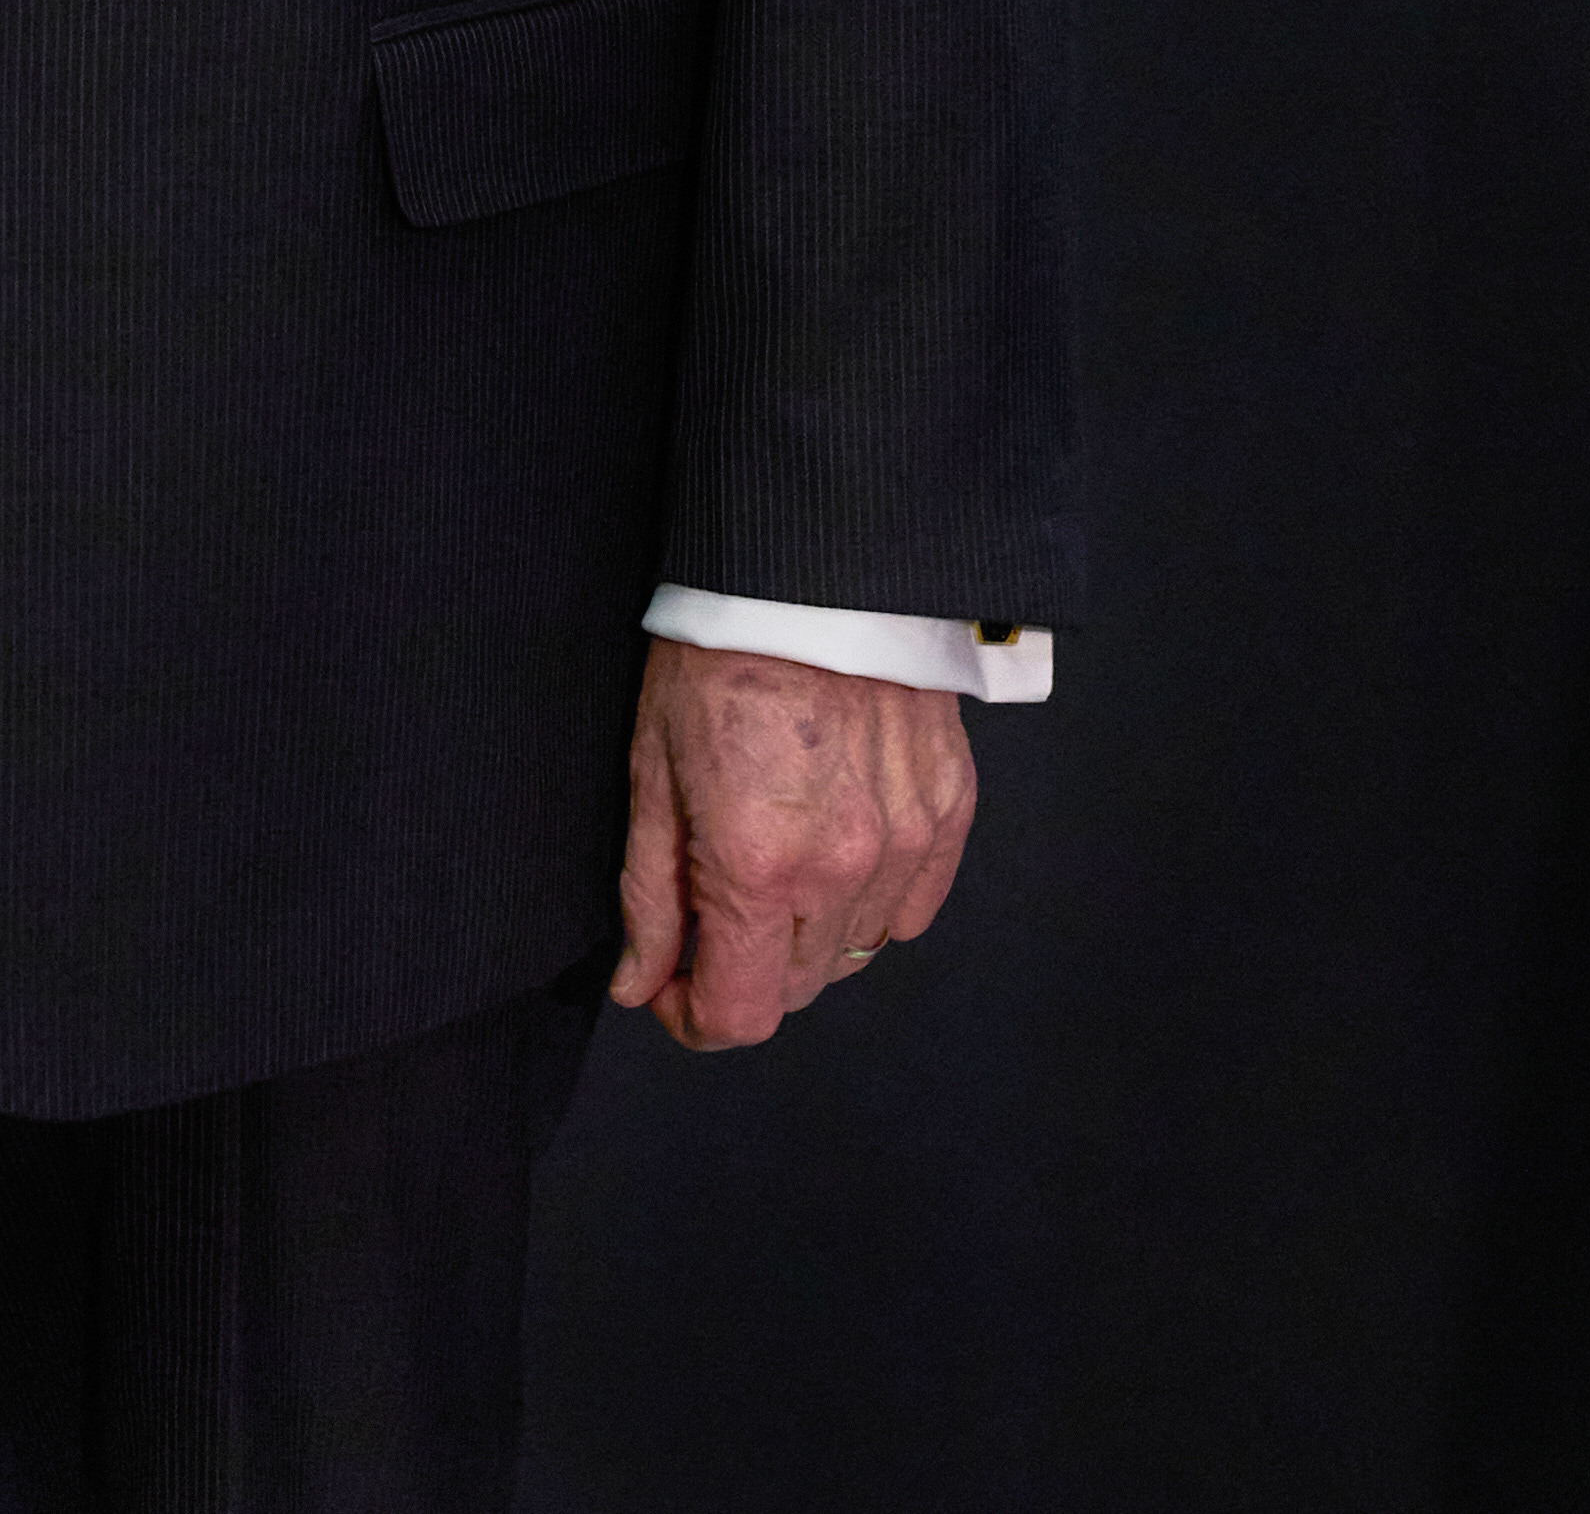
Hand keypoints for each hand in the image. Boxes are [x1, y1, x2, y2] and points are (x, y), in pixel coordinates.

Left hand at [607, 637, 973, 1051]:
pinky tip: (837, 854)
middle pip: (798, 990)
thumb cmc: (718, 658)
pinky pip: (914, 906)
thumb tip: (640, 983)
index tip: (672, 988)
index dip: (694, 1020)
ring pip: (856, 951)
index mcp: (758, 865)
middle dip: (746, 972)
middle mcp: (842, 866)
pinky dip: (874, 902)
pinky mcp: (948, 807)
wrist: (812, 569)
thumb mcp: (652, 773)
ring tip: (777, 867)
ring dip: (809, 936)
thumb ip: (650, 896)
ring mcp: (906, 839)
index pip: (740, 1014)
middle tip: (714, 913)